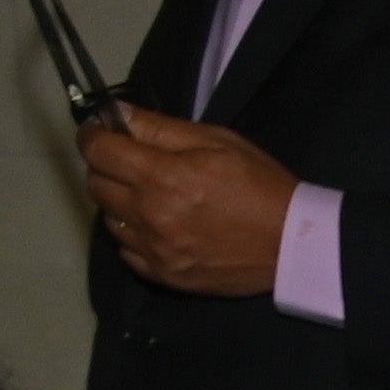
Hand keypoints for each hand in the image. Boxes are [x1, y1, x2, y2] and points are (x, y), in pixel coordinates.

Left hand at [81, 115, 299, 298]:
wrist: (296, 246)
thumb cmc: (261, 186)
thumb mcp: (217, 141)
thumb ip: (160, 128)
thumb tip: (116, 114)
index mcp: (162, 177)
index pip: (98, 150)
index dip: (94, 135)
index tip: (103, 133)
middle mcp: (149, 215)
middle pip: (96, 184)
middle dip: (107, 167)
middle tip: (133, 164)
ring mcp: (154, 250)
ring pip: (109, 219)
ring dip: (121, 204)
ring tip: (150, 199)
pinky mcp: (164, 275)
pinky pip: (127, 252)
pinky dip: (135, 236)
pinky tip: (160, 229)